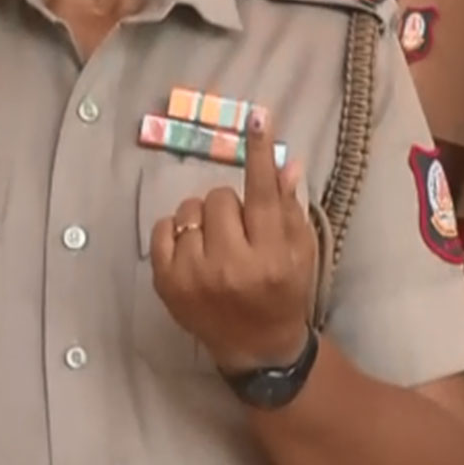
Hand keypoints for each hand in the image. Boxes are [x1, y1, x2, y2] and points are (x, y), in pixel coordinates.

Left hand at [150, 111, 315, 372]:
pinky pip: (163, 228)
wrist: (256, 346)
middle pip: (220, 197)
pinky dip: (177, 231)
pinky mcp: (166, 282)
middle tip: (240, 231)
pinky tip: (194, 250)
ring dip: (203, 219)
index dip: (259, 154)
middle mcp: (232, 265)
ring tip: (217, 244)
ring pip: (190, 210)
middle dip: (230, 206)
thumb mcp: (300, 253)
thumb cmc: (284, 293)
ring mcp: (194, 275)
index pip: (263, 195)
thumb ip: (289, 207)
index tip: (257, 117)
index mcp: (272, 257)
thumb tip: (285, 162)